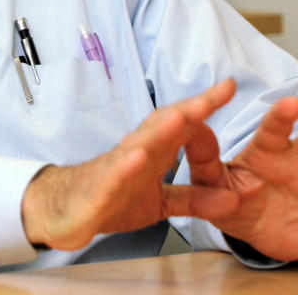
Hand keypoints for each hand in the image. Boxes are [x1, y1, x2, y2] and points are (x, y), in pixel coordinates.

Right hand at [21, 79, 241, 249]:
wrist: (63, 210)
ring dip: (160, 130)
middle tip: (216, 95)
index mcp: (153, 152)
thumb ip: (194, 199)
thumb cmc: (111, 197)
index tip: (231, 87)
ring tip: (181, 117)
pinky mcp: (100, 191)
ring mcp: (117, 168)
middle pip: (163, 125)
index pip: (182, 125)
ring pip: (139, 144)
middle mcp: (136, 152)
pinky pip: (113, 176)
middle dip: (190, 110)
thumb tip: (234, 199)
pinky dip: (125, 166)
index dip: (206, 106)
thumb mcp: (160, 203)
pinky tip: (137, 156)